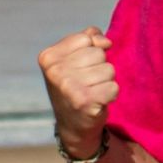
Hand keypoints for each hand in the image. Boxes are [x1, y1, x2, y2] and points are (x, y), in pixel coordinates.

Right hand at [39, 26, 118, 157]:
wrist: (72, 124)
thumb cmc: (76, 84)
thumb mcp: (73, 58)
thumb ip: (88, 39)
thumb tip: (104, 41)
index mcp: (49, 56)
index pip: (86, 38)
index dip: (91, 51)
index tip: (81, 66)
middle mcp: (55, 71)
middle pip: (99, 54)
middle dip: (99, 66)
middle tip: (87, 82)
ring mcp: (68, 87)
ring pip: (109, 69)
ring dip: (106, 81)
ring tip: (92, 91)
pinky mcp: (84, 102)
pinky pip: (114, 87)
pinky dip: (110, 94)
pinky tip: (97, 101)